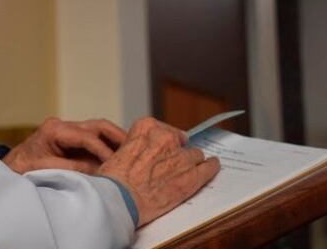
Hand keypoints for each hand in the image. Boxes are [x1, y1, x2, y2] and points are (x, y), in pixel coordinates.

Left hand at [2, 117, 126, 173]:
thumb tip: (99, 170)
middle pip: (98, 126)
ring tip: (130, 153)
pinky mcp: (69, 139)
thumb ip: (72, 169)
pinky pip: (93, 139)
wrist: (7, 170)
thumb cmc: (21, 170)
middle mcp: (62, 126)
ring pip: (98, 130)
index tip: (116, 165)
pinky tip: (117, 157)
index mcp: (54, 130)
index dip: (104, 151)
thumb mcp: (45, 170)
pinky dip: (106, 146)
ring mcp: (67, 131)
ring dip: (114, 141)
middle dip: (117, 137)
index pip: (88, 137)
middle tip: (134, 149)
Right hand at [97, 117, 219, 227]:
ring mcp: (181, 157)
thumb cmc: (114, 179)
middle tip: (169, 164)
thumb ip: (136, 146)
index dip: (164, 141)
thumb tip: (143, 154)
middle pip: (180, 141)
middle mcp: (166, 138)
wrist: (118, 199)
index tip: (163, 148)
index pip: (163, 129)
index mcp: (146, 127)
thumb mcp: (118, 151)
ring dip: (190, 162)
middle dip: (176, 152)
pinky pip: (209, 168)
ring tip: (186, 170)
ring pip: (195, 154)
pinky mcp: (192, 176)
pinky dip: (211, 167)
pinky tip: (212, 166)